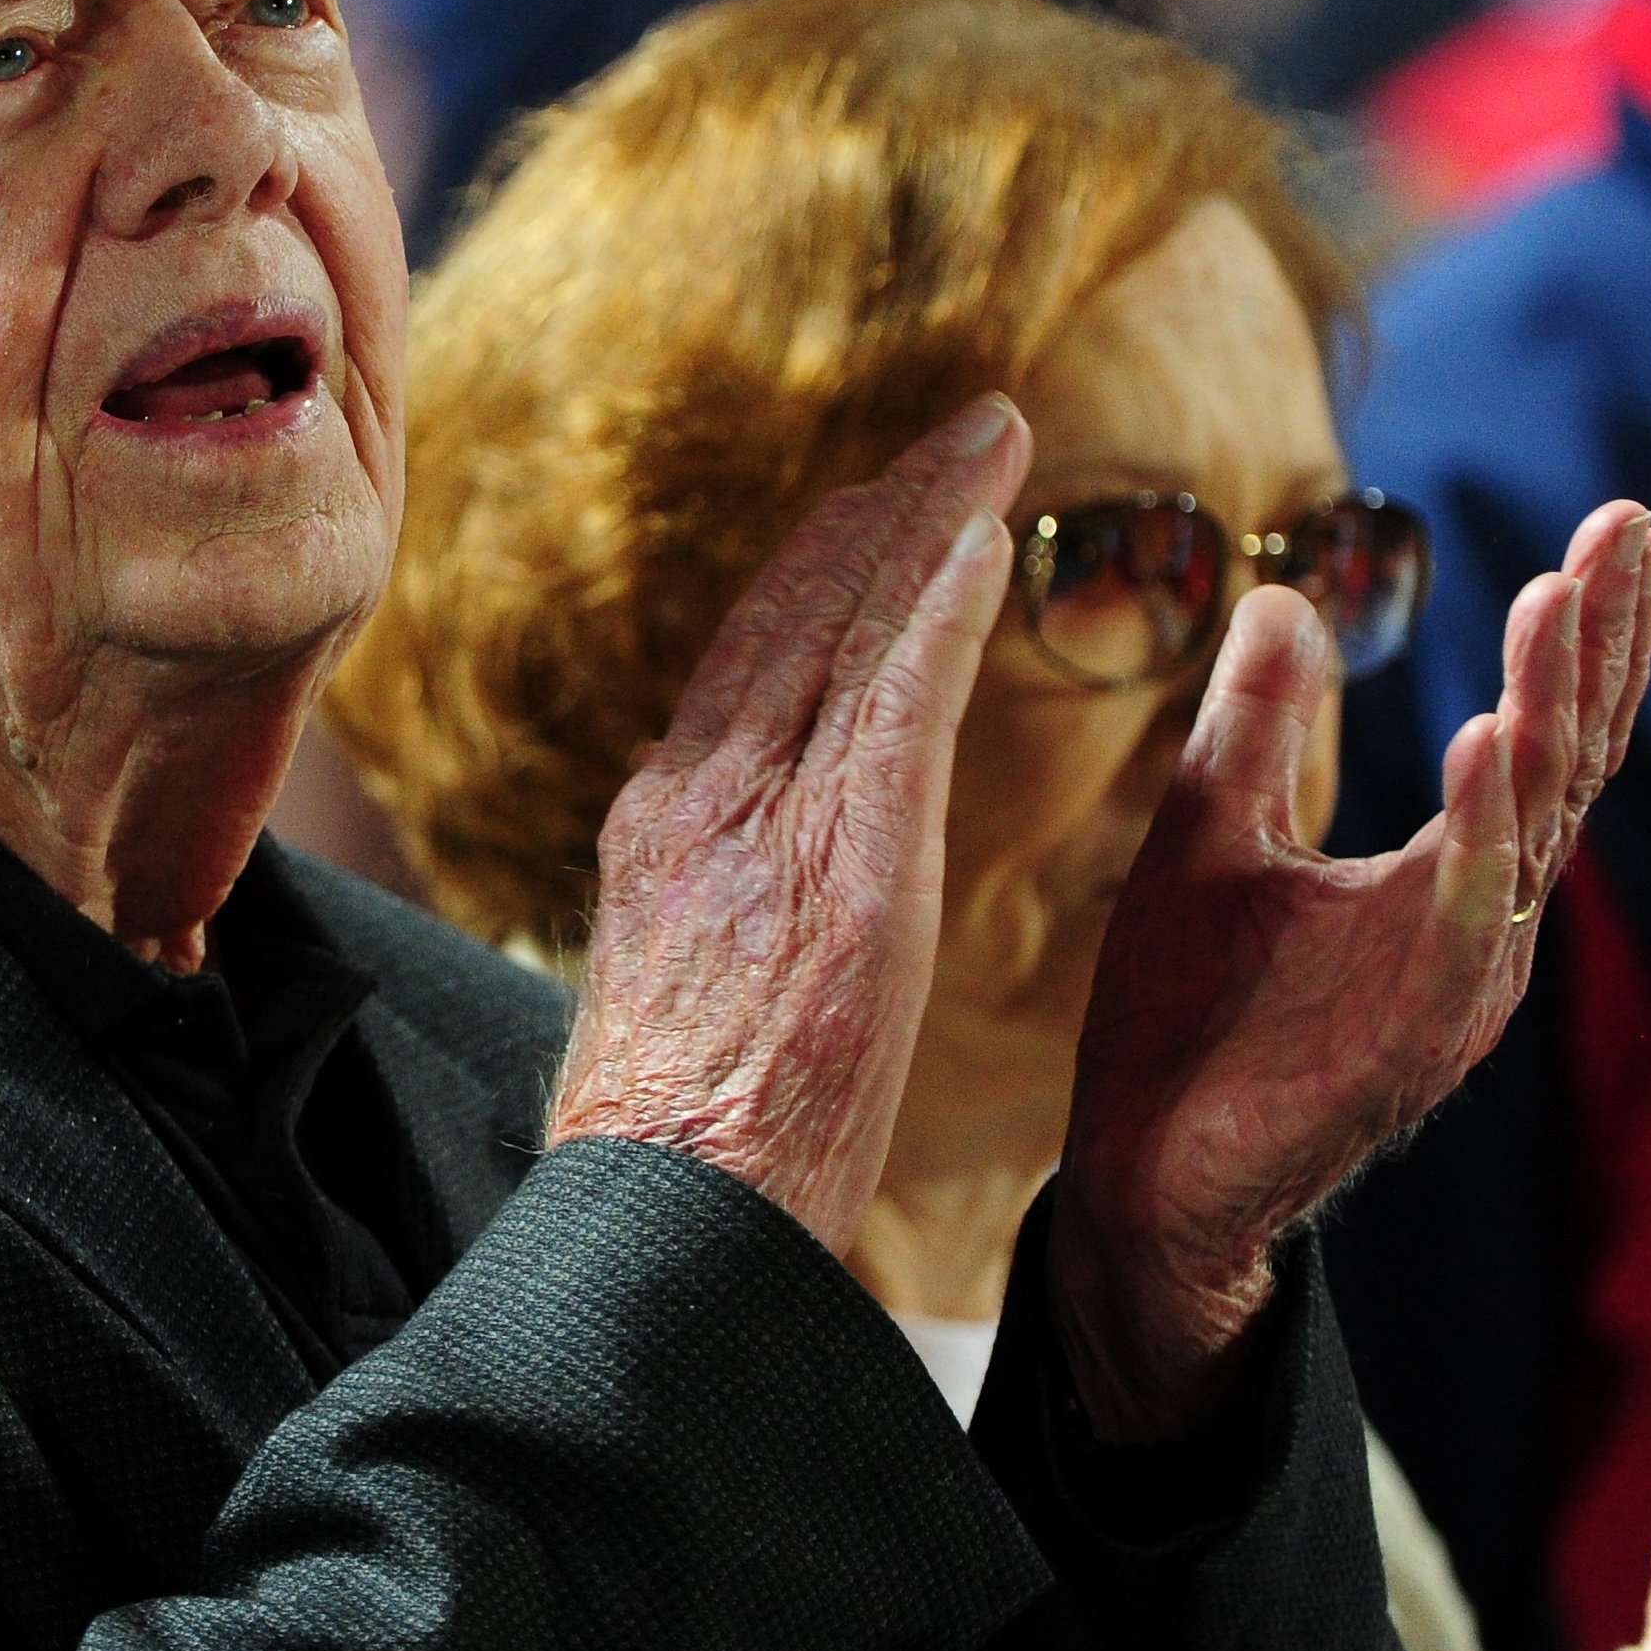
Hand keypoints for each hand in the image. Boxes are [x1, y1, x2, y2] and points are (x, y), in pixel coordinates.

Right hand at [549, 397, 1028, 1252]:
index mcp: (662, 828)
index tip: (873, 510)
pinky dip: (938, 611)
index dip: (818, 574)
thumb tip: (701, 883)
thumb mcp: (661, 994)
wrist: (672, 1214)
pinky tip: (983, 542)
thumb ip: (693, 909)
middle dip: (882, 513)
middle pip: (798, 616)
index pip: (745, 663)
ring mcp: (770, 824)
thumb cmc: (680, 1146)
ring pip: (852, 634)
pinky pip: (897, 703)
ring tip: (989, 447)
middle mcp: (703, 798)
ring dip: (929, 524)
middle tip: (959, 436)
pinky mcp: (845, 864)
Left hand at [1049, 500, 1650, 1442]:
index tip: (1610, 527)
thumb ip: (1258, 723)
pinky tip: (1484, 741)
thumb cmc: (1184, 1013)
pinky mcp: (1409, 1039)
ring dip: (1546, 710)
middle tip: (1618, 533)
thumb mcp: (1211, 828)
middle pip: (1568, 763)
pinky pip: (1464, 923)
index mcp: (1446, 877)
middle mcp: (1478, 926)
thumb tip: (1288, 597)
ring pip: (1531, 828)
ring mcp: (1456, 986)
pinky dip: (1483, 832)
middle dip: (1596, 646)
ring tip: (1556, 602)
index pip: (1540, 734)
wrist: (1137, 1170)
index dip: (1580, 636)